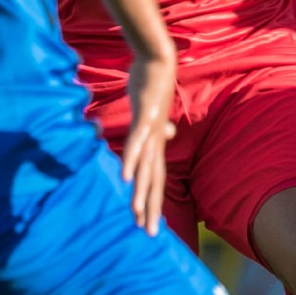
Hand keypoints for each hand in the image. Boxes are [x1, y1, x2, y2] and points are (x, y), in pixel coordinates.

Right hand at [120, 50, 177, 234]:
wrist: (159, 60)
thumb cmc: (153, 87)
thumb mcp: (155, 113)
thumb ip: (159, 128)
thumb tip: (170, 133)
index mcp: (156, 143)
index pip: (156, 179)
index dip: (154, 202)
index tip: (150, 225)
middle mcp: (157, 142)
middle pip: (155, 181)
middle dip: (152, 208)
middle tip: (150, 234)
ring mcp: (153, 130)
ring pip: (146, 167)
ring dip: (141, 191)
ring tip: (136, 214)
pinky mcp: (146, 116)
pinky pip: (137, 142)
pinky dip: (132, 159)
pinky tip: (125, 177)